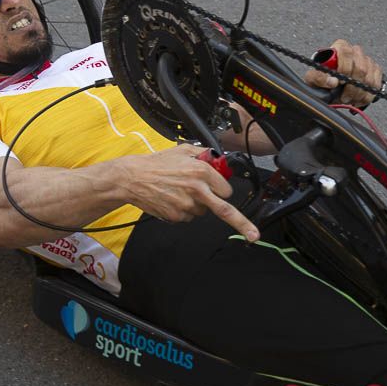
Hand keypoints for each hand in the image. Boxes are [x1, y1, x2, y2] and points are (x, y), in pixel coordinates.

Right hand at [119, 144, 258, 240]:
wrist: (132, 178)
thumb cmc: (155, 164)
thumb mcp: (182, 151)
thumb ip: (202, 154)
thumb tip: (216, 157)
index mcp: (201, 171)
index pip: (226, 188)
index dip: (222, 189)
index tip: (222, 190)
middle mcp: (197, 189)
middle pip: (225, 210)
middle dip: (243, 224)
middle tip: (254, 234)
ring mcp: (187, 205)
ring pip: (202, 211)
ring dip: (196, 204)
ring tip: (179, 192)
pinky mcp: (177, 216)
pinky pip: (188, 216)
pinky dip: (183, 210)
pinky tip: (171, 198)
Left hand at [303, 39, 383, 107]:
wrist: (330, 87)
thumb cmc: (322, 79)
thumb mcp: (313, 78)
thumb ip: (318, 77)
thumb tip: (332, 81)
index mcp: (340, 47)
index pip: (346, 53)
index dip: (345, 68)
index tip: (340, 82)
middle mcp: (355, 51)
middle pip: (361, 67)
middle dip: (352, 87)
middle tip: (344, 97)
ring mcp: (367, 61)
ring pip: (369, 78)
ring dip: (359, 93)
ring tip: (349, 100)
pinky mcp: (375, 71)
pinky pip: (376, 84)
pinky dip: (367, 96)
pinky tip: (358, 100)